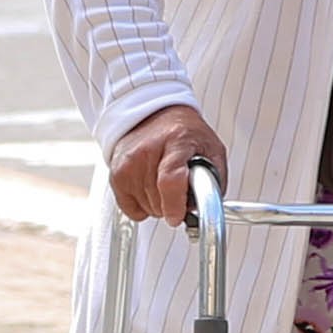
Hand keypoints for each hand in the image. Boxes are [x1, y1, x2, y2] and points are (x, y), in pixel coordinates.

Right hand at [109, 102, 228, 223]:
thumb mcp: (212, 149)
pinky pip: (131, 209)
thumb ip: (215, 180)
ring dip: (160, 205)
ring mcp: (128, 162)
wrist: (154, 115)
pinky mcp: (116, 174)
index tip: (178, 216)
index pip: (170, 180)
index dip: (175, 206)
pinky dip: (143, 206)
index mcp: (177, 142)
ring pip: (147, 208)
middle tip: (181, 191)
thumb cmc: (185, 134)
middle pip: (159, 200)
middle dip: (174, 205)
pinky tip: (151, 189)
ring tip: (166, 185)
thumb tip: (209, 210)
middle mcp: (148, 151)